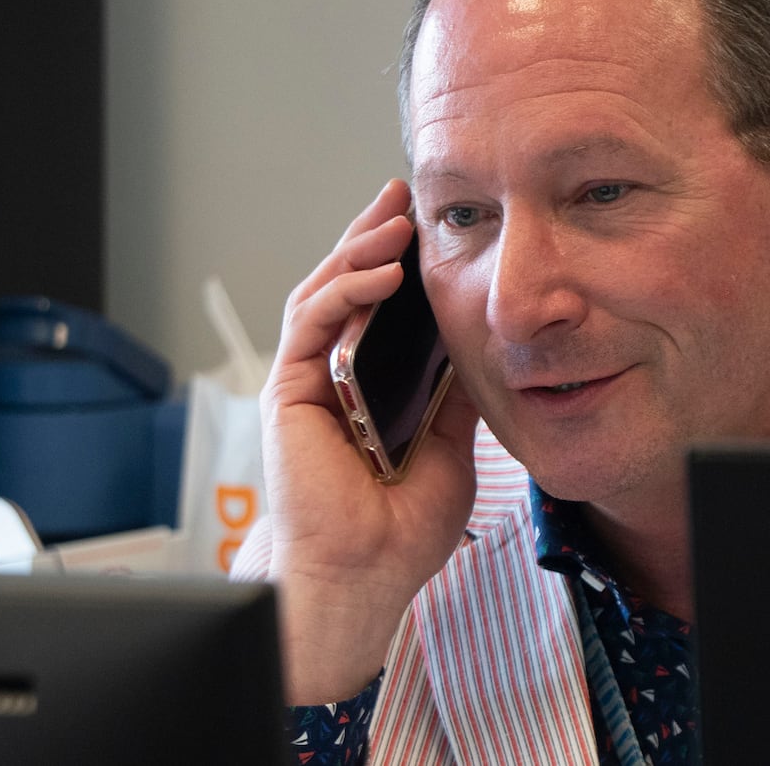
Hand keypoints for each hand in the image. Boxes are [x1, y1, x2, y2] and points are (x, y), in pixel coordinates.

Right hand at [261, 179, 479, 703]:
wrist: (366, 573)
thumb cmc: (400, 528)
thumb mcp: (451, 447)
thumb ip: (454, 396)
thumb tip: (480, 344)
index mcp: (369, 389)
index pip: (380, 311)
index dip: (400, 265)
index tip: (431, 227)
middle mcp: (333, 379)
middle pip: (347, 289)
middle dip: (373, 237)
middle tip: (403, 196)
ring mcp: (308, 382)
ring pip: (324, 295)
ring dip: (358, 253)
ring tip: (395, 221)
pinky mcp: (289, 391)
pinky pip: (312, 324)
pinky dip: (342, 291)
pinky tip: (378, 272)